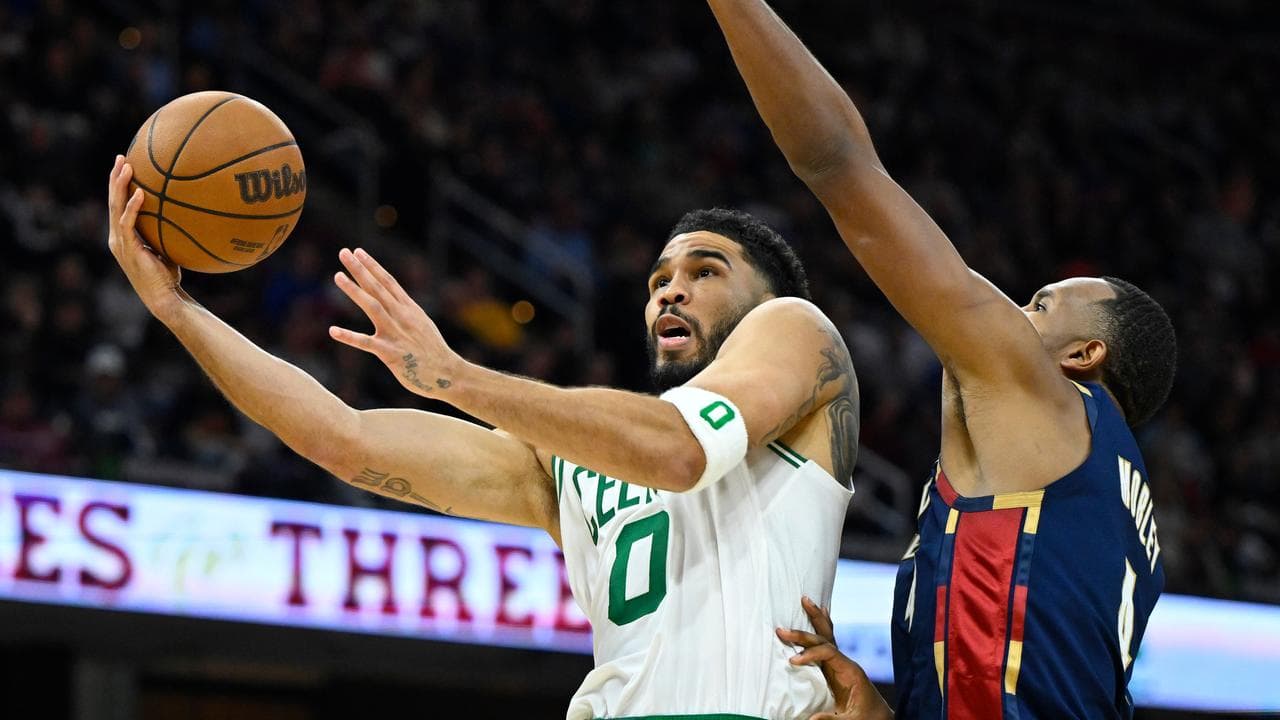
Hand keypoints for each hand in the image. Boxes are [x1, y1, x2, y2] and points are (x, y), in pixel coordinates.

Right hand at [106, 155, 184, 318]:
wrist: (163, 298)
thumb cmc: (169, 275)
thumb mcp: (167, 247)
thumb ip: (168, 231)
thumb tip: (187, 213)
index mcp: (124, 236)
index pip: (118, 205)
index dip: (119, 185)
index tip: (125, 165)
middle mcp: (117, 237)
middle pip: (112, 201)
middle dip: (115, 177)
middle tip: (121, 157)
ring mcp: (120, 242)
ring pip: (115, 207)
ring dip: (120, 185)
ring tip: (127, 166)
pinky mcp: (127, 249)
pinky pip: (128, 223)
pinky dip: (133, 207)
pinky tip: (141, 193)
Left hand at [330, 248, 460, 397]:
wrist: (448, 373)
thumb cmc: (433, 351)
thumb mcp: (422, 324)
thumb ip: (406, 312)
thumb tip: (396, 301)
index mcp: (409, 309)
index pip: (388, 282)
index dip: (373, 266)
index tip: (359, 251)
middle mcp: (402, 316)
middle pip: (378, 288)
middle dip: (360, 269)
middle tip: (344, 252)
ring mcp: (396, 333)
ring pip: (372, 307)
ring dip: (354, 291)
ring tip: (337, 276)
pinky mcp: (390, 353)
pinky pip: (366, 343)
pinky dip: (349, 337)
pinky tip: (333, 331)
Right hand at [777, 596, 892, 719]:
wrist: (880, 718)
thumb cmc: (868, 718)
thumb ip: (832, 719)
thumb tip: (810, 719)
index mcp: (851, 671)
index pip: (828, 654)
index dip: (810, 655)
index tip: (793, 661)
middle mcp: (846, 663)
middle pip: (825, 640)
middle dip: (804, 634)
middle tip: (782, 629)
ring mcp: (841, 664)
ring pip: (827, 636)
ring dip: (815, 619)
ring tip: (806, 600)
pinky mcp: (835, 668)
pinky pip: (827, 643)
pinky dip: (821, 627)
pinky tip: (821, 612)